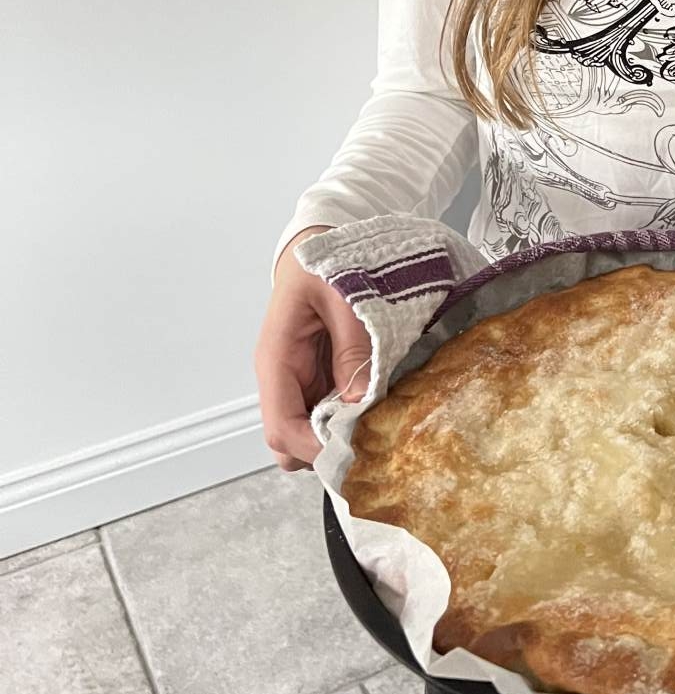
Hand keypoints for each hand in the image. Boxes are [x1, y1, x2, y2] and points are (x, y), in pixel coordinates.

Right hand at [254, 227, 371, 471]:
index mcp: (277, 359)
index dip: (314, 448)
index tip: (355, 450)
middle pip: (288, 442)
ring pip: (307, 433)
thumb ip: (353, 346)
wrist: (318, 244)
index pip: (281, 427)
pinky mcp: (318, 377)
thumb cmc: (324, 263)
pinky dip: (348, 418)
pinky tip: (376, 405)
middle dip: (324, 449)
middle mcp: (282, 378)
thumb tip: (359, 401)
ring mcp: (299, 380)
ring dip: (339, 435)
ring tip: (379, 421)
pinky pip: (327, 412)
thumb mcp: (344, 296)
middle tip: (371, 439)